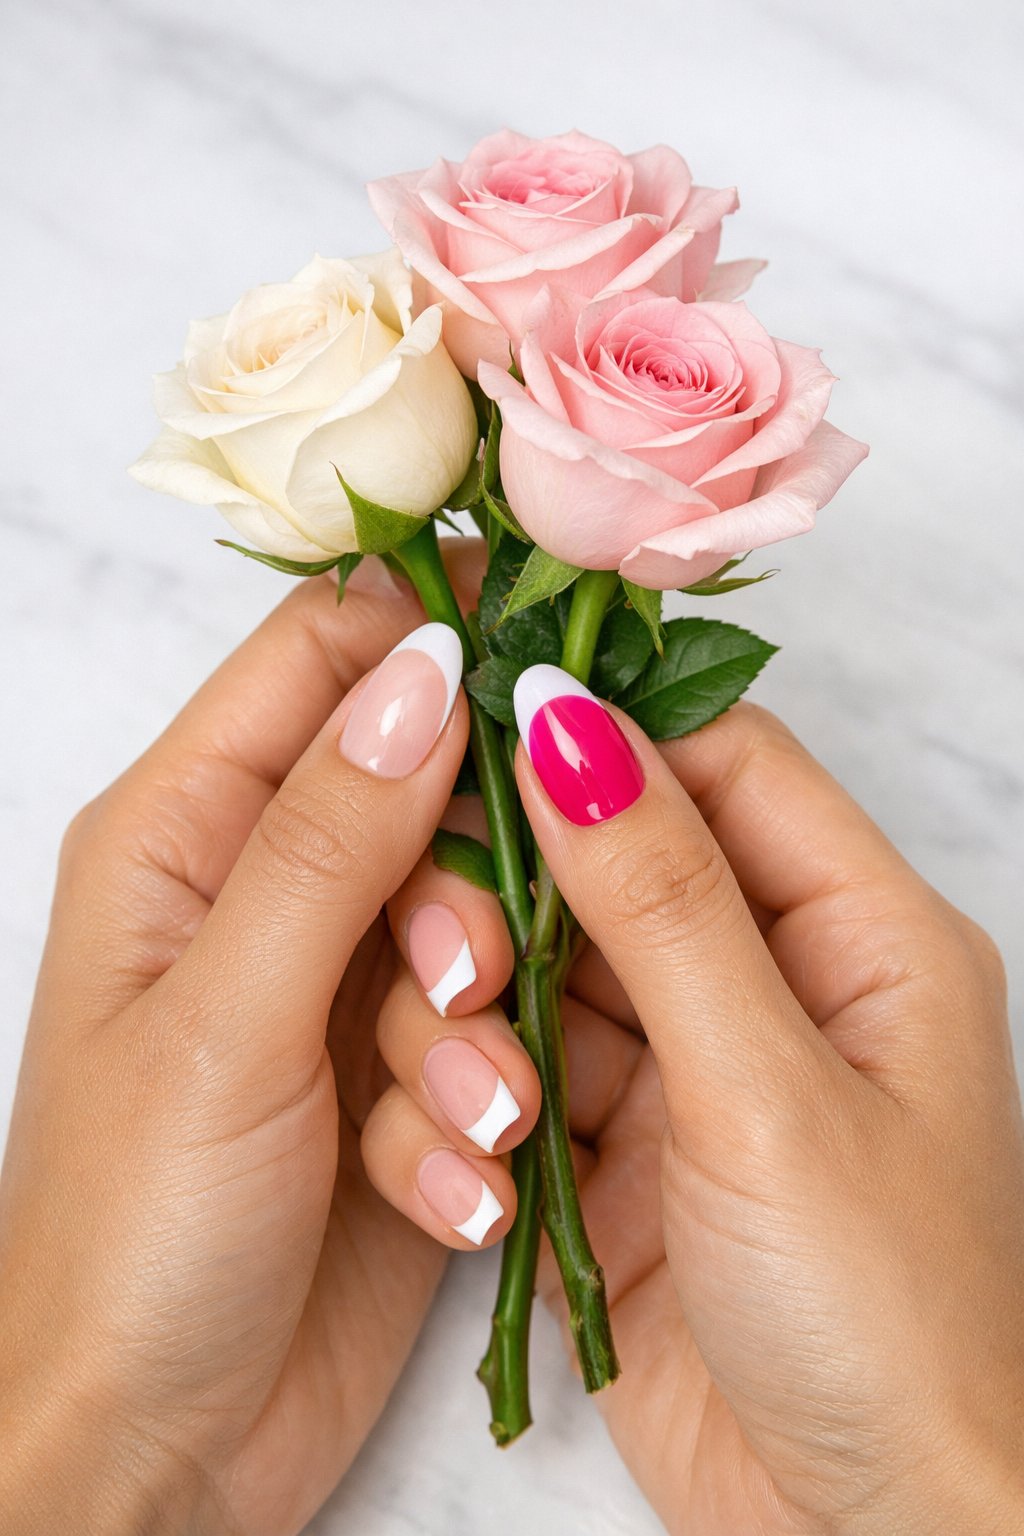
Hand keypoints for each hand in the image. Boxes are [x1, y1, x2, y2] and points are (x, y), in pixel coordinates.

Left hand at [0, 551, 539, 1535]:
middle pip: (422, 795)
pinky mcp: (399, 1082)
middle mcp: (262, 893)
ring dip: (480, 1030)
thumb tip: (425, 665)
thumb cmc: (131, 1235)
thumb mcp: (226, 1019)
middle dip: (468, 892)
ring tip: (455, 1126)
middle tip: (465, 981)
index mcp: (183, 835)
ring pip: (473, 927)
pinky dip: (477, 1115)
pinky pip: (484, 1041)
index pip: (318, 659)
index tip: (549, 662)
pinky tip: (443, 1198)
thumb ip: (328, 838)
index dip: (431, 636)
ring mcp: (336, 989)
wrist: (154, 1455)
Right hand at [377, 682, 1023, 1533]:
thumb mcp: (767, 1089)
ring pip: (565, 963)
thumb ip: (661, 902)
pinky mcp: (630, 1152)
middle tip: (440, 902)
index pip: (726, 764)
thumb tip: (568, 723)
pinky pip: (538, 1066)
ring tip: (466, 1046)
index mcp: (863, 933)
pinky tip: (473, 1125)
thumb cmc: (882, 1318)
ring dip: (498, 992)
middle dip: (528, 871)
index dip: (608, 726)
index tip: (482, 706)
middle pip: (629, 856)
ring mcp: (700, 1070)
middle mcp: (781, 983)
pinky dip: (492, 1081)